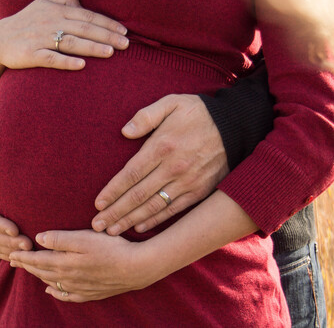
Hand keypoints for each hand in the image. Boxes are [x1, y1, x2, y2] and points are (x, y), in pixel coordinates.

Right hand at [0, 0, 128, 70]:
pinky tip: (81, 66)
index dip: (107, 24)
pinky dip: (66, 62)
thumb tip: (84, 3)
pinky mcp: (30, 55)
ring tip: (110, 53)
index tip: (125, 32)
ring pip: (70, 43)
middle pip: (83, 29)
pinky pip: (50, 58)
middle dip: (106, 36)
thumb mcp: (44, 4)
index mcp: (57, 10)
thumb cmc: (28, 22)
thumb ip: (65, 0)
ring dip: (91, 47)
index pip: (87, 16)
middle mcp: (50, 22)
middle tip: (126, 45)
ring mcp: (40, 39)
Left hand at [9, 230, 157, 302]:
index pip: (37, 260)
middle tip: (13, 261)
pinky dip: (55, 292)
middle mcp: (68, 278)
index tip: (11, 253)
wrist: (135, 268)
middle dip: (26, 266)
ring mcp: (79, 287)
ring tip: (29, 271)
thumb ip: (60, 239)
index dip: (23, 257)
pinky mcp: (90, 292)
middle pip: (41, 272)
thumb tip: (38, 239)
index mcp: (64, 263)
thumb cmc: (111, 248)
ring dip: (38, 276)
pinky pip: (67, 295)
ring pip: (51, 283)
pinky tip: (51, 290)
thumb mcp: (84, 238)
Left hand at [92, 94, 228, 234]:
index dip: (112, 191)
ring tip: (112, 231)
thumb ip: (146, 116)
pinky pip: (174, 210)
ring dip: (131, 220)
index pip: (131, 174)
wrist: (236, 125)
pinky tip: (139, 227)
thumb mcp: (172, 103)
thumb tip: (125, 131)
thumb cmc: (198, 112)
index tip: (97, 203)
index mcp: (162, 146)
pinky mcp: (200, 191)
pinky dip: (156, 220)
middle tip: (97, 225)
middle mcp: (173, 168)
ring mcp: (187, 182)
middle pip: (138, 195)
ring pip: (153, 206)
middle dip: (115, 212)